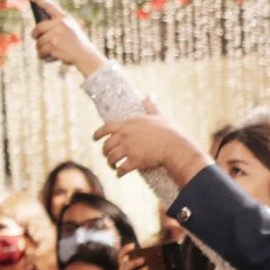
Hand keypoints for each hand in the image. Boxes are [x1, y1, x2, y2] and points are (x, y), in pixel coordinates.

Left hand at [27, 0, 104, 74]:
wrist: (85, 55)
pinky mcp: (53, 46)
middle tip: (36, 38)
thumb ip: (58, 24)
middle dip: (35, 35)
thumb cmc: (77, 43)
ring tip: (49, 51)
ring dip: (40, 48)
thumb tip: (40, 27)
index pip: (49, 6)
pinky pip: (40, 51)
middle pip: (38, 27)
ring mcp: (56, 35)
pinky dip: (42, 56)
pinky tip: (47, 57)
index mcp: (64, 18)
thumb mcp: (71, 28)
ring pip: (38, 41)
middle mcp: (60, 24)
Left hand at [94, 104, 209, 185]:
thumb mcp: (158, 115)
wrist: (175, 146)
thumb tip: (150, 95)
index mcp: (128, 123)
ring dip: (110, 163)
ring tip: (113, 167)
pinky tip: (119, 174)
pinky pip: (121, 169)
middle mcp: (125, 135)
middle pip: (107, 145)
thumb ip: (151, 106)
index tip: (94, 139)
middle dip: (105, 152)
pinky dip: (118, 173)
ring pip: (111, 158)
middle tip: (108, 156)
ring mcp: (128, 148)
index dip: (97, 134)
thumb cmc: (169, 131)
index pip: (106, 128)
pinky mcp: (134, 161)